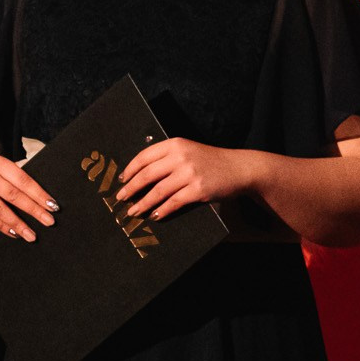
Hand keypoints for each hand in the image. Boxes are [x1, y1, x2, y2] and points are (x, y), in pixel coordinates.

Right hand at [0, 154, 57, 241]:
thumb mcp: (6, 175)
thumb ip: (20, 183)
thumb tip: (47, 202)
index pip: (23, 180)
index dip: (39, 194)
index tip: (53, 207)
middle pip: (13, 194)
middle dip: (33, 210)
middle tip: (48, 222)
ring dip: (18, 223)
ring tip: (31, 235)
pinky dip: (3, 227)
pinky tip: (15, 233)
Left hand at [115, 137, 253, 220]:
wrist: (239, 168)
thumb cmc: (211, 161)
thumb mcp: (188, 150)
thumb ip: (168, 157)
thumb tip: (140, 174)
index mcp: (175, 144)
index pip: (144, 156)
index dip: (129, 170)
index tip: (121, 180)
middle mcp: (180, 156)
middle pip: (147, 175)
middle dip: (131, 189)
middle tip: (120, 199)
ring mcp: (189, 173)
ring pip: (157, 191)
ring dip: (143, 204)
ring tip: (133, 212)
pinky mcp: (198, 190)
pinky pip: (173, 202)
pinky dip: (162, 211)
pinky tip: (155, 216)